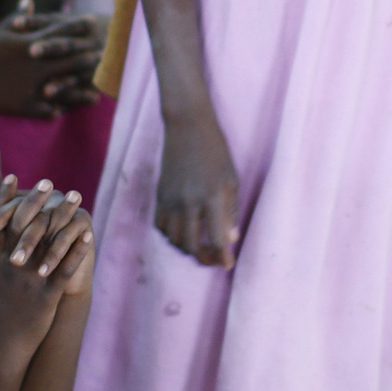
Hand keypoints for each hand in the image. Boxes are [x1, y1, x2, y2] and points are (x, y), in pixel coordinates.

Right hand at [0, 0, 103, 117]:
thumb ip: (18, 18)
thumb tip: (29, 1)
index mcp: (30, 42)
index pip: (60, 30)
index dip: (78, 26)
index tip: (94, 23)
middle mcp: (36, 63)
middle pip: (70, 58)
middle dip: (88, 56)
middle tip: (104, 56)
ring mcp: (32, 85)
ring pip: (65, 88)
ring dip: (81, 91)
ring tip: (96, 95)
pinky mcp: (24, 104)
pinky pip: (46, 109)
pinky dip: (56, 110)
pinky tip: (66, 112)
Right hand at [0, 178, 95, 336]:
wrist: (5, 342)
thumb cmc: (0, 310)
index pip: (0, 223)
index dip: (6, 199)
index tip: (14, 176)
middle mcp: (11, 266)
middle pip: (23, 226)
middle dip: (36, 201)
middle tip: (48, 181)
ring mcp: (29, 280)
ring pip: (48, 242)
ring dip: (64, 217)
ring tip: (76, 197)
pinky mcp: (46, 295)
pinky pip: (65, 269)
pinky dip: (77, 249)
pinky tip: (88, 233)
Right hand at [156, 115, 239, 267]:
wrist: (187, 126)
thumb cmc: (216, 151)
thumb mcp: (231, 179)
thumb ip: (230, 211)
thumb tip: (230, 239)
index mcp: (212, 197)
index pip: (216, 239)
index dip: (222, 257)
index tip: (227, 264)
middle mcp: (189, 202)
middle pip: (191, 246)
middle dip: (204, 258)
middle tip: (214, 258)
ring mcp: (171, 199)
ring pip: (174, 239)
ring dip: (187, 248)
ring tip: (199, 246)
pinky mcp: (160, 194)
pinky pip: (161, 225)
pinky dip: (171, 235)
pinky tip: (182, 231)